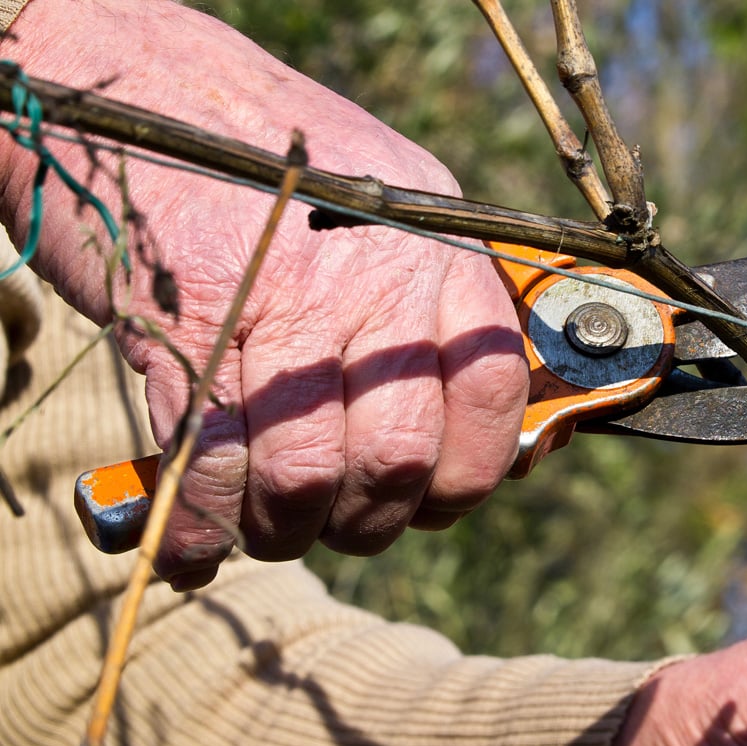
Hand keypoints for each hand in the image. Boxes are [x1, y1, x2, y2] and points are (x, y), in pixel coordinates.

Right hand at [2, 0, 527, 588]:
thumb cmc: (284, 171)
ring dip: (283, 530)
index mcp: (439, 255)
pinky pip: (209, 462)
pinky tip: (198, 548)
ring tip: (267, 524)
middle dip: (367, 522)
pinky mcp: (189, 327)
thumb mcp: (396, 209)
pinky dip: (201, 530)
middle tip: (338, 523)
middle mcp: (375, 281)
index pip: (493, 394)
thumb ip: (443, 311)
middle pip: (398, 457)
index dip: (468, 475)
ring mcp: (282, 304)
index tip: (432, 502)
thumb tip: (492, 432)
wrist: (152, 95)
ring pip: (303, 477)